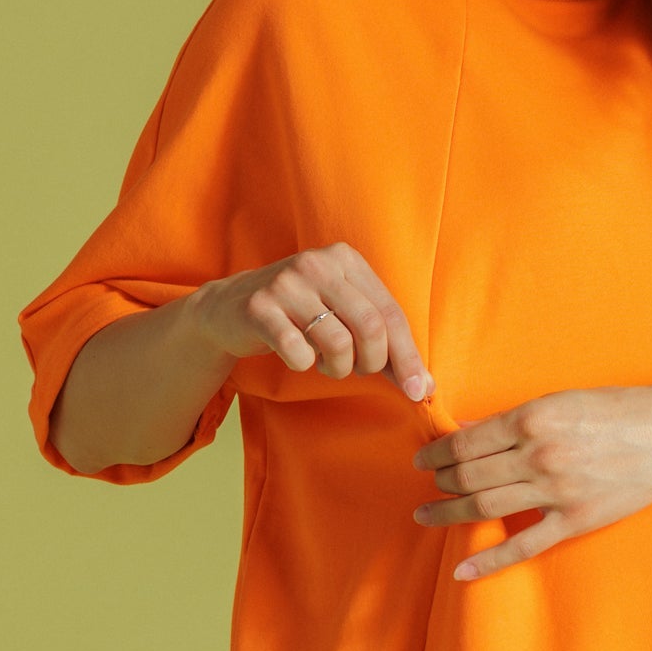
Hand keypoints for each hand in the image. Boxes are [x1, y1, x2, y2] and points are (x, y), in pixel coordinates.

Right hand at [188, 243, 433, 401]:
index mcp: (346, 259)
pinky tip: (297, 356)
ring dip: (337, 368)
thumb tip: (423, 386)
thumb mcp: (342, 314)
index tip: (418, 392)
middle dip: (372, 363)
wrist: (228, 308)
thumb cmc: (298, 315)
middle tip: (357, 370)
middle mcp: (318, 263)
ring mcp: (286, 283)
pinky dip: (304, 364)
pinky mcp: (258, 306)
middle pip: (371, 327)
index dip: (408, 357)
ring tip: (325, 363)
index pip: (391, 313)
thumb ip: (382, 343)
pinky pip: (297, 351)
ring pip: (338, 343)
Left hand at [410, 384, 651, 580]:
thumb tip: (468, 432)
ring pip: (485, 507)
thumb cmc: (616, 409)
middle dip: (440, 481)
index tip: (424, 457)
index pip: (466, 442)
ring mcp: (556, 490)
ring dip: (449, 512)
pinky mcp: (574, 519)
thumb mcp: (560, 401)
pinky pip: (523, 545)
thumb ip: (514, 420)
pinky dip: (489, 560)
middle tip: (428, 483)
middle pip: (469, 475)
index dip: (437, 452)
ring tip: (428, 514)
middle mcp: (538, 455)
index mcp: (532, 419)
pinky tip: (463, 570)